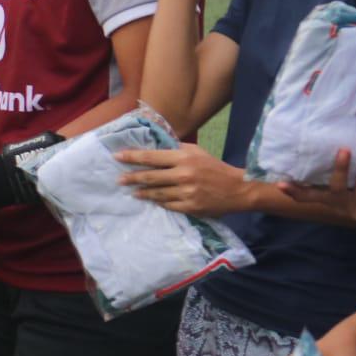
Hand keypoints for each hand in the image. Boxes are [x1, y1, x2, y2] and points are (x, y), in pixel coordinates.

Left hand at [116, 143, 251, 217]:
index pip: (151, 157)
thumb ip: (175, 149)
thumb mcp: (196, 152)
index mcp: (183, 158)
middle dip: (131, 178)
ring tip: (132, 192)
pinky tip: (150, 200)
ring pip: (157, 193)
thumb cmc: (214, 167)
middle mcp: (183, 175)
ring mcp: (186, 193)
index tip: (117, 157)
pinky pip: (168, 205)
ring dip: (142, 192)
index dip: (132, 157)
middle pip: (150, 177)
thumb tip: (153, 148)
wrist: (238, 189)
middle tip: (119, 179)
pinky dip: (158, 202)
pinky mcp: (191, 207)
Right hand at [277, 140, 355, 227]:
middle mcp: (343, 208)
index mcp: (330, 202)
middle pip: (338, 187)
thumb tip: (308, 156)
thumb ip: (329, 181)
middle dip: (341, 168)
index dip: (295, 191)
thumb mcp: (343, 193)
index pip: (309, 197)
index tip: (280, 184)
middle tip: (344, 150)